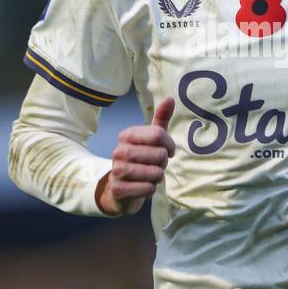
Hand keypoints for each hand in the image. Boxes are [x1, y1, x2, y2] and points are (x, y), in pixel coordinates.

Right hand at [96, 98, 175, 215]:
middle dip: (164, 163)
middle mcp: (119, 150)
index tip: (169, 151)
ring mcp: (117, 170)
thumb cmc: (141, 161)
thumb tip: (170, 98)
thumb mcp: (151, 139)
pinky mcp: (118, 189)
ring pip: (156, 173)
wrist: (120, 190)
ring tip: (150, 176)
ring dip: (158, 177)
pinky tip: (144, 186)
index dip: (170, 145)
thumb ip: (160, 120)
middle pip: (160, 154)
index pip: (159, 134)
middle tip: (156, 166)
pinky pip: (148, 188)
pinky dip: (151, 189)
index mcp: (127, 135)